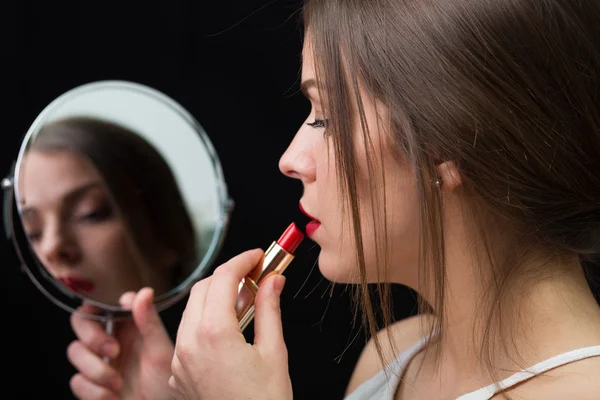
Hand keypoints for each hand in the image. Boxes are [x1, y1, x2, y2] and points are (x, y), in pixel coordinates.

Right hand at [67, 288, 174, 399]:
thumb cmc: (165, 385)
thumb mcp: (161, 351)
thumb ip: (150, 322)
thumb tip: (144, 292)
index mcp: (128, 326)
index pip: (102, 303)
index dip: (100, 306)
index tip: (114, 316)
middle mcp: (110, 340)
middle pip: (81, 322)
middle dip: (93, 337)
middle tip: (114, 352)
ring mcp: (98, 362)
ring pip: (75, 351)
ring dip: (96, 370)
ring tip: (118, 383)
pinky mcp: (90, 384)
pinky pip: (76, 381)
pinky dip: (94, 391)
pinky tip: (112, 397)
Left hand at [169, 249, 292, 399]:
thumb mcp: (274, 352)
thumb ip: (269, 309)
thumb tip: (273, 279)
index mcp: (214, 334)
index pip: (224, 278)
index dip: (243, 260)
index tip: (259, 255)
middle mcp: (189, 343)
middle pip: (204, 288)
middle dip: (229, 275)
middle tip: (255, 275)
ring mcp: (179, 359)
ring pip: (192, 309)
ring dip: (215, 296)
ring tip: (245, 300)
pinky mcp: (177, 372)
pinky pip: (187, 333)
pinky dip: (205, 319)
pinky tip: (229, 327)